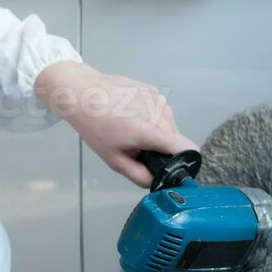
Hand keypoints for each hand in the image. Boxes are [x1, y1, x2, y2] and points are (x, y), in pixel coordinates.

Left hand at [35, 61, 198, 187]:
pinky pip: (160, 110)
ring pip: (169, 124)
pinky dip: (150, 116)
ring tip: (130, 129)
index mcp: (152, 131)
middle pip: (176, 138)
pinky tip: (130, 115)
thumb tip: (156, 181)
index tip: (172, 165)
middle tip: (137, 146)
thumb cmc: (94, 124)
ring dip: (156, 131)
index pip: (189, 149)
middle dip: (162, 147)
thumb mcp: (114, 159)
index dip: (184, 161)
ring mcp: (158, 98)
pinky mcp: (152, 90)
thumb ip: (140, 176)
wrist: (81, 93)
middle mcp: (160, 112)